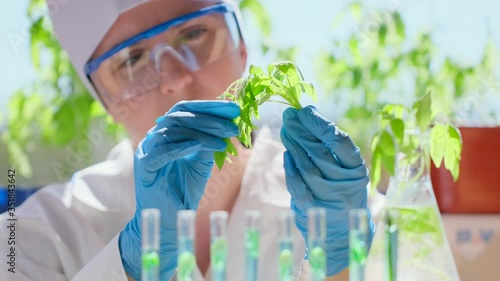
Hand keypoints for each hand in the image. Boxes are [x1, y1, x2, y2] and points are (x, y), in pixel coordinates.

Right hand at [119, 100, 239, 279]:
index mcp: (167, 133)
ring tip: (225, 137)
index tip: (233, 109)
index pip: (185, 110)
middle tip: (232, 122)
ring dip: (202, 131)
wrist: (169, 218)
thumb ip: (208, 143)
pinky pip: (162, 151)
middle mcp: (154, 137)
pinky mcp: (144, 167)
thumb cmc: (183, 190)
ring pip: (173, 130)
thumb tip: (226, 125)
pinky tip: (203, 145)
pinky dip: (183, 146)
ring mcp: (146, 150)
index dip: (209, 106)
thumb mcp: (201, 162)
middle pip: (179, 115)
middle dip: (209, 116)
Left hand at [280, 106, 374, 275]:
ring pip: (306, 165)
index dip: (320, 123)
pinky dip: (290, 166)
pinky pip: (297, 183)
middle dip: (301, 130)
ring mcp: (327, 198)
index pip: (340, 142)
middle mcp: (345, 184)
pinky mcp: (310, 208)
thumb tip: (307, 113)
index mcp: (357, 170)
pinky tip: (287, 153)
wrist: (341, 230)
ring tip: (285, 129)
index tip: (305, 110)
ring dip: (293, 144)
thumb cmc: (341, 189)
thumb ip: (330, 144)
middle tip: (289, 115)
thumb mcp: (345, 168)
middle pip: (320, 151)